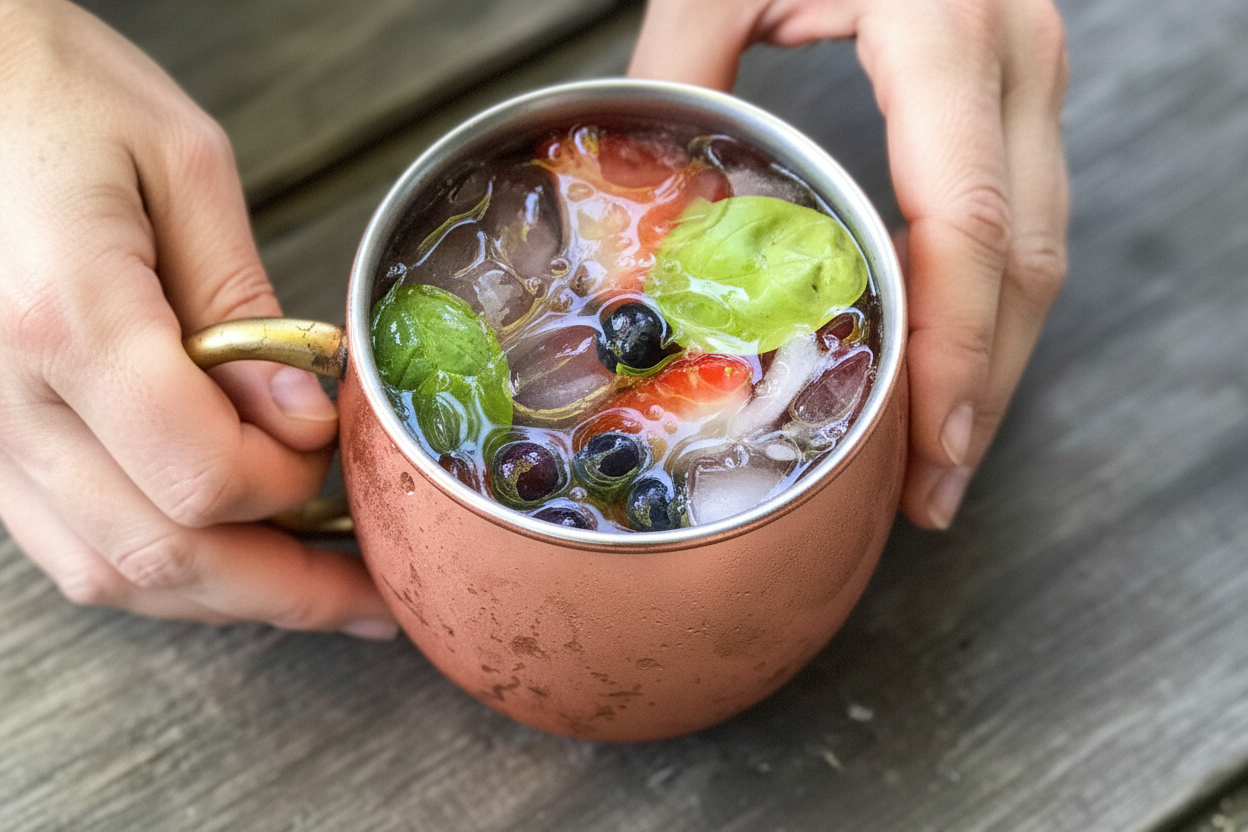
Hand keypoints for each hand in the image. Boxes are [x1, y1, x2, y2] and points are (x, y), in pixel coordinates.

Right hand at [0, 0, 394, 637]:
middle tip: (372, 596)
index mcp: (62, 317)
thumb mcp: (181, 165)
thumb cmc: (52, 92)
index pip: (204, 475)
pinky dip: (159, 565)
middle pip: (160, 554)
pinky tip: (228, 552)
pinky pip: (69, 542)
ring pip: (108, 570)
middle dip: (285, 589)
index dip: (294, 485)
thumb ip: (241, 305)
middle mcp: (2, 394)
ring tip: (315, 589)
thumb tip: (295, 417)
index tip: (341, 451)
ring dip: (226, 594)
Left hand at [629, 0, 1069, 528]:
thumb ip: (681, 64)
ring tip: (936, 455)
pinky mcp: (1016, 91)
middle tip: (931, 494)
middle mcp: (1014, 55)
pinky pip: (1021, 218)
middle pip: (1022, 259)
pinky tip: (946, 362)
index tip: (929, 449)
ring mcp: (1029, 74)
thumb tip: (630, 178)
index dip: (953, 350)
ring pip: (1040, 249)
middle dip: (982, 389)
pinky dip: (987, 304)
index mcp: (945, 25)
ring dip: (994, 362)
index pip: (964, 221)